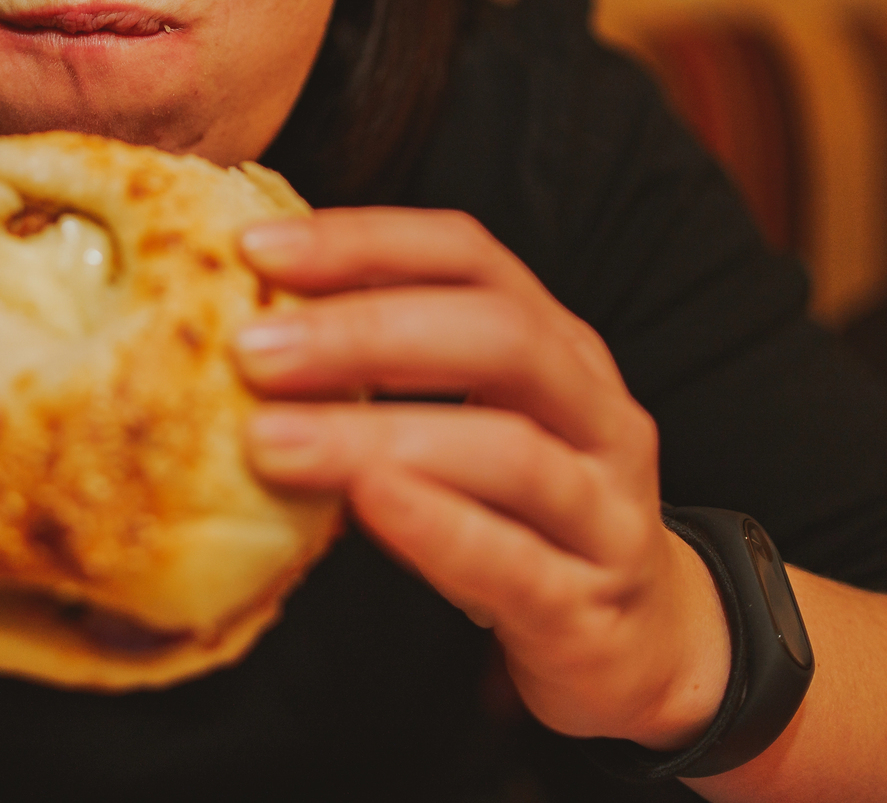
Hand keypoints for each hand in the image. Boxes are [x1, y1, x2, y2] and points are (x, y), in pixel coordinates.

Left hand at [237, 208, 728, 747]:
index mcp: (557, 346)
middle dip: (368, 332)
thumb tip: (245, 318)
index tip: (256, 248)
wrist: (641, 646)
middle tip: (252, 349)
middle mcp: (596, 411)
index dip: (365, 241)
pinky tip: (366, 507)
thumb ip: (389, 374)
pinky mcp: (590, 608)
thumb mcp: (472, 422)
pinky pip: (517, 561)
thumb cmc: (521, 515)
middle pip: (499, 336)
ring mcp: (606, 510)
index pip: (468, 256)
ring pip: (510, 452)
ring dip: (378, 436)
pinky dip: (439, 527)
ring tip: (270, 439)